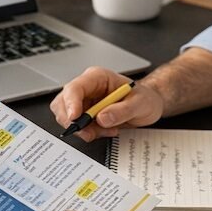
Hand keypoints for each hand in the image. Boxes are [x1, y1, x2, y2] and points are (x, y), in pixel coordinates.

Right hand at [50, 67, 164, 140]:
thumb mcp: (140, 104)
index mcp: (98, 78)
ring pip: (66, 116)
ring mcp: (84, 101)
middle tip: (89, 132)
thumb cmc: (145, 98)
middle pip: (63, 102)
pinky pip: (77, 126)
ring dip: (83, 129)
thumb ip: (121, 111)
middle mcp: (87, 88)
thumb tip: (102, 118)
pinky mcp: (85, 114)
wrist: (148, 106)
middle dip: (73, 121)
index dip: (71, 103)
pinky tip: (105, 130)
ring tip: (106, 130)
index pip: (75, 87)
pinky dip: (89, 133)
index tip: (75, 118)